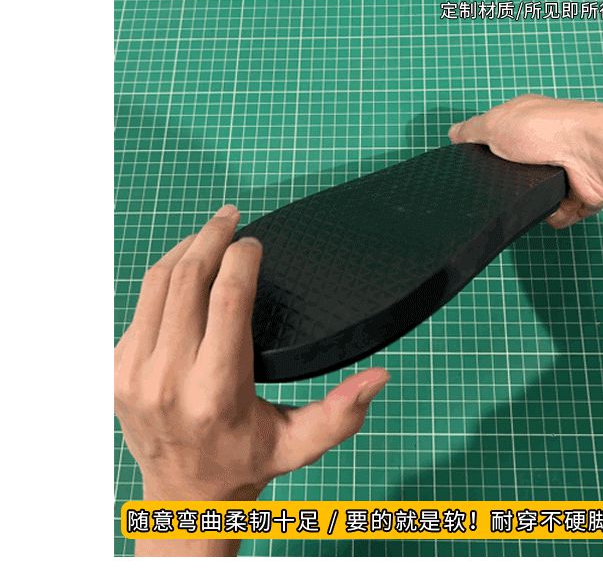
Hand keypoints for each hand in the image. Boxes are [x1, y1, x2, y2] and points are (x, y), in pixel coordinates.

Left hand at [114, 204, 389, 554]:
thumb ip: (341, 413)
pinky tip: (187, 267)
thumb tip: (379, 375)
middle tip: (232, 216)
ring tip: (210, 231)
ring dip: (185, 248)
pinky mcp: (116, 366)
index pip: (226, 300)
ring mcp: (134, 370)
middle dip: (212, 237)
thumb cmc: (246, 462)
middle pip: (188, 279)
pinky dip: (166, 274)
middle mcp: (168, 378)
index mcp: (215, 392)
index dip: (242, 258)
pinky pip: (142, 302)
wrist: (182, 494)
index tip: (255, 242)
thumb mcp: (299, 443)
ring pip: (157, 282)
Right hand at [449, 94, 602, 227]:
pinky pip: (553, 215)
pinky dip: (552, 213)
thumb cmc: (550, 129)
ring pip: (532, 196)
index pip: (499, 138)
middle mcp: (545, 145)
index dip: (485, 150)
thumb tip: (454, 132)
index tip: (472, 162)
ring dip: (529, 199)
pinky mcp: (575, 196)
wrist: (592, 153)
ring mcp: (562, 171)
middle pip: (514, 172)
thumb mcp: (496, 123)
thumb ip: (471, 130)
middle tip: (500, 183)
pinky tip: (552, 203)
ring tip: (528, 193)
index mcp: (526, 123)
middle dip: (506, 182)